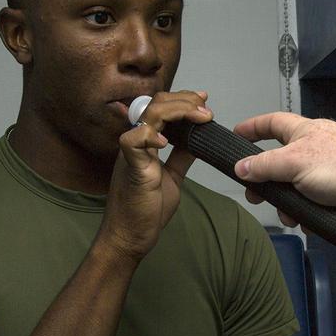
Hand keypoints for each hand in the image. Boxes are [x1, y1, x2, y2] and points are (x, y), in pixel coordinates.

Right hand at [100, 91, 212, 260]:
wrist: (130, 236)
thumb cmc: (146, 210)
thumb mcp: (172, 177)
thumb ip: (181, 156)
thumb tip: (198, 140)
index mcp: (144, 143)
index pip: (160, 108)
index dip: (181, 99)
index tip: (203, 99)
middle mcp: (136, 143)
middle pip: (156, 104)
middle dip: (184, 101)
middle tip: (206, 109)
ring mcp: (131, 154)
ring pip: (149, 115)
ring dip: (178, 111)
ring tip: (200, 116)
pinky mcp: (130, 168)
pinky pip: (132, 141)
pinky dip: (150, 135)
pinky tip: (167, 141)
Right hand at [233, 113, 335, 225]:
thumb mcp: (294, 163)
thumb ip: (265, 165)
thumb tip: (241, 167)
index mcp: (304, 132)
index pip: (271, 123)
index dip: (252, 128)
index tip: (236, 135)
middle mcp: (314, 147)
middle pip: (280, 161)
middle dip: (268, 180)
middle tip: (256, 194)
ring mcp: (326, 169)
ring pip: (295, 185)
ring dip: (288, 202)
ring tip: (289, 216)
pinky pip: (312, 200)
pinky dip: (307, 211)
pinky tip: (308, 221)